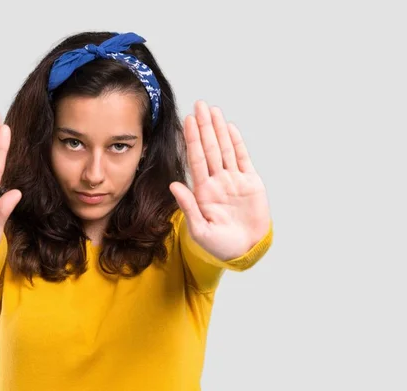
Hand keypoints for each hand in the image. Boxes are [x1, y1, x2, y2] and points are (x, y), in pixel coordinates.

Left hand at [170, 101, 270, 260]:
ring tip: (212, 110)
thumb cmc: (219, 245)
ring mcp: (234, 181)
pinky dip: (237, 143)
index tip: (187, 121)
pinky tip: (229, 128)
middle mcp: (217, 181)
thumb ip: (188, 206)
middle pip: (210, 148)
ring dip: (218, 129)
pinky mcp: (251, 183)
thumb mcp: (200, 229)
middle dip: (204, 126)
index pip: (196, 159)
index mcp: (204, 191)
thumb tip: (173, 185)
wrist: (244, 251)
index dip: (192, 139)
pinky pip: (243, 159)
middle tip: (199, 105)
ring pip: (225, 149)